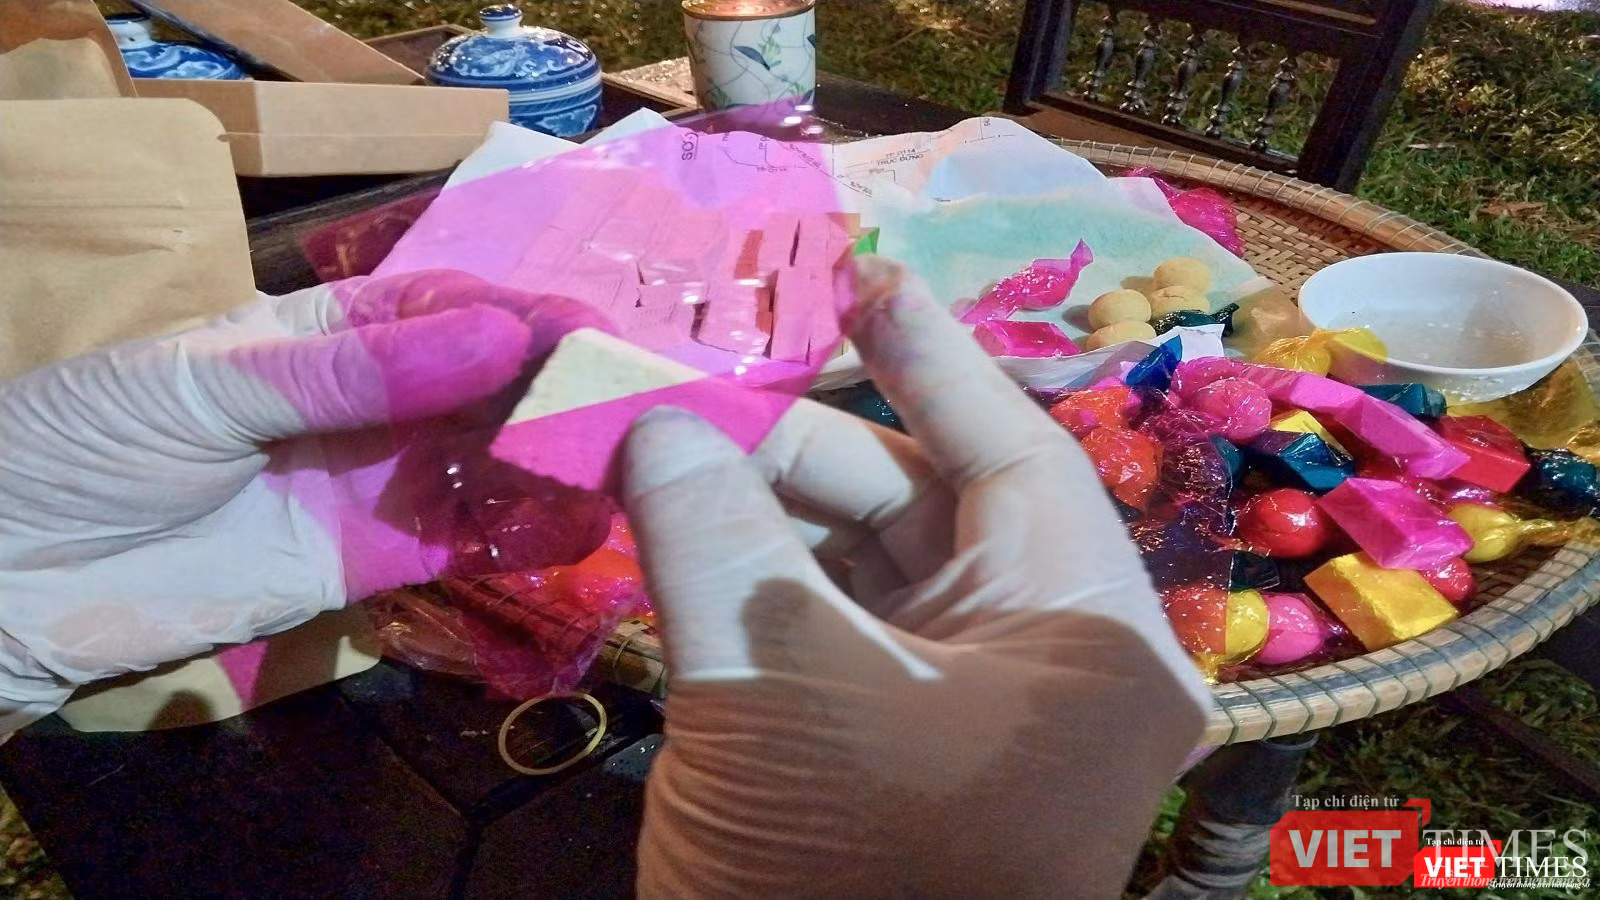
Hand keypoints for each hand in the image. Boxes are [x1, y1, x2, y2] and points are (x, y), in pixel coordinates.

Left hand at [0, 271, 611, 731]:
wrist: (10, 575)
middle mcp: (366, 403)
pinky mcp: (372, 564)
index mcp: (324, 332)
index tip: (591, 329)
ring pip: (489, 461)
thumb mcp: (213, 384)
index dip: (520, 312)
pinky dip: (524, 535)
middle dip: (556, 386)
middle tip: (633, 403)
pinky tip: (579, 528)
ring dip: (556, 460)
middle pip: (484, 384)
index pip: (445, 307)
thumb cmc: (88, 445)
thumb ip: (353, 371)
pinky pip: (464, 542)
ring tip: (626, 465)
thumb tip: (500, 338)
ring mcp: (373, 484)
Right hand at [623, 258, 1210, 898]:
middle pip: (921, 505)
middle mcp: (1049, 660)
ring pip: (867, 574)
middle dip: (798, 448)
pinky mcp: (905, 759)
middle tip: (685, 389)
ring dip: (763, 518)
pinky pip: (837, 641)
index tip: (862, 273)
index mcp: (1083, 631)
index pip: (1008, 448)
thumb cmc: (844, 875)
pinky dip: (761, 591)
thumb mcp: (770, 688)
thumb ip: (708, 531)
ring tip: (656, 459)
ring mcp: (975, 716)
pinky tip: (680, 540)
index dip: (927, 353)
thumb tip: (650, 415)